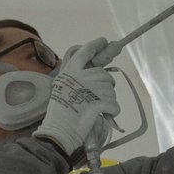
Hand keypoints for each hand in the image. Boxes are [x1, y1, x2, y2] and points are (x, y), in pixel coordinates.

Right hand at [33, 41, 119, 159]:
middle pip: (103, 74)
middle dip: (106, 84)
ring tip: (98, 109)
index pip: (84, 53)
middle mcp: (79, 77)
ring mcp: (89, 89)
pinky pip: (114, 104)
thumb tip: (95, 76)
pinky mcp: (98, 103)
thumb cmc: (60, 114)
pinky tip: (105, 114)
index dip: (95, 46)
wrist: (59, 132)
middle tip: (101, 96)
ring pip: (110, 89)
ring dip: (109, 99)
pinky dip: (113, 110)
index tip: (104, 41)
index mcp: (69, 73)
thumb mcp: (62, 90)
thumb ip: (76, 80)